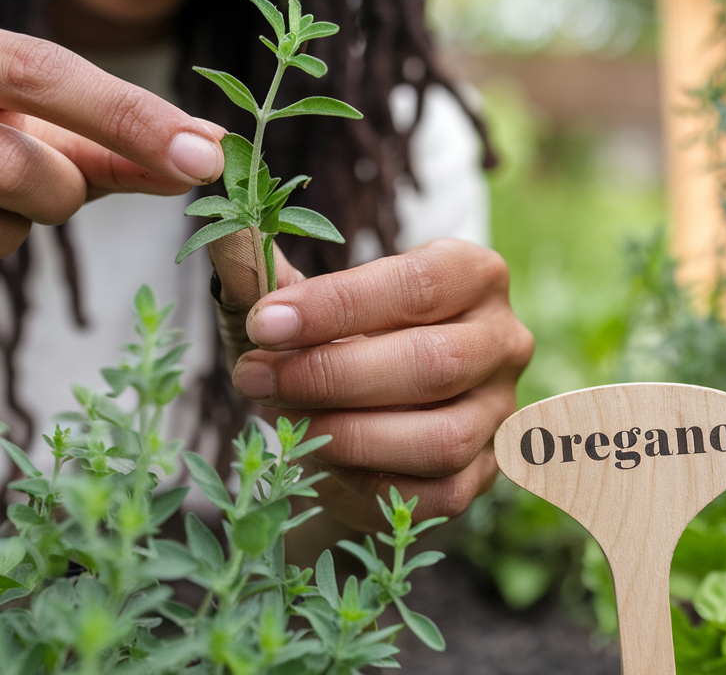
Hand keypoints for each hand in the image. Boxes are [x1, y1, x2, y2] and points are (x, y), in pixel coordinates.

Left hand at [210, 235, 532, 532]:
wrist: (364, 401)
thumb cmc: (334, 334)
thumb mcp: (302, 296)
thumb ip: (266, 265)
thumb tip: (222, 231)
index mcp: (470, 274)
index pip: (417, 284)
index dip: (338, 305)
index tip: (264, 322)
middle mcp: (502, 339)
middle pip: (430, 363)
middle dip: (329, 375)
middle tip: (253, 376)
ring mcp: (500, 412)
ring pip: (439, 437)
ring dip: (346, 434)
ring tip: (281, 418)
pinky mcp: (484, 474)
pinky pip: (435, 494)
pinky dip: (368, 482)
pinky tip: (318, 460)